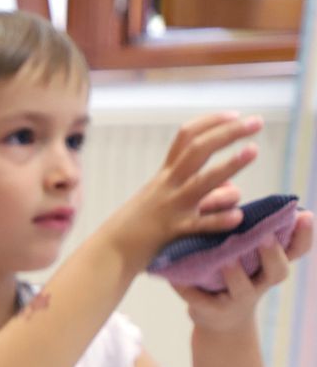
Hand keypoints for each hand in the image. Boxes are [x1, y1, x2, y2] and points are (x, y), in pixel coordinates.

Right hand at [103, 113, 262, 267]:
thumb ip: (198, 191)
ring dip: (229, 165)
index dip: (210, 122)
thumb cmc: (138, 228)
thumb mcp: (163, 202)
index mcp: (164, 176)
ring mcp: (171, 207)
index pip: (186, 138)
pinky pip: (199, 225)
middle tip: (255, 121)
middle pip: (197, 150)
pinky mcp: (172, 232)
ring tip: (252, 150)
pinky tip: (237, 217)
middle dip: (227, 132)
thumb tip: (233, 188)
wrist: (110, 252)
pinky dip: (218, 220)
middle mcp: (168, 186)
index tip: (235, 114)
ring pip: (202, 182)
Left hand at [175, 210, 314, 332]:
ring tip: (226, 260)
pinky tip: (174, 278)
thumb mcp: (240, 248)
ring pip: (243, 289)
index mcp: (270, 264)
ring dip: (236, 275)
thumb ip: (237, 222)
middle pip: (278, 271)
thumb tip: (228, 187)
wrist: (215, 317)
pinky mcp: (212, 310)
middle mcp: (261, 282)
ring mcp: (237, 299)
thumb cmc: (230, 271)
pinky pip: (201, 300)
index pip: (297, 249)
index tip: (305, 214)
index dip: (304, 234)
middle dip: (273, 255)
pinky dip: (188, 289)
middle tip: (265, 237)